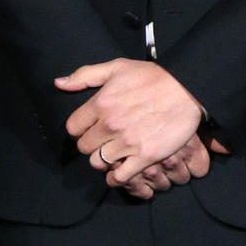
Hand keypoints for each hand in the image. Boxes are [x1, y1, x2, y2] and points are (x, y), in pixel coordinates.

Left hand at [56, 58, 205, 188]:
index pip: (73, 127)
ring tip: (112, 154)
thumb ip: (85, 75)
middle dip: (90, 145)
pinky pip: (119, 176)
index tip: (89, 128)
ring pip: (98, 162)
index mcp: (100, 103)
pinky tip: (119, 172)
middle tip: (102, 142)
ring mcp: (127, 143)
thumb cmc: (152, 76)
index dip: (80, 129)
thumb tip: (59, 83)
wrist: (187, 89)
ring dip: (102, 160)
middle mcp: (110, 125)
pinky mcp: (144, 156)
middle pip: (84, 147)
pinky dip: (116, 177)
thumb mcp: (117, 67)